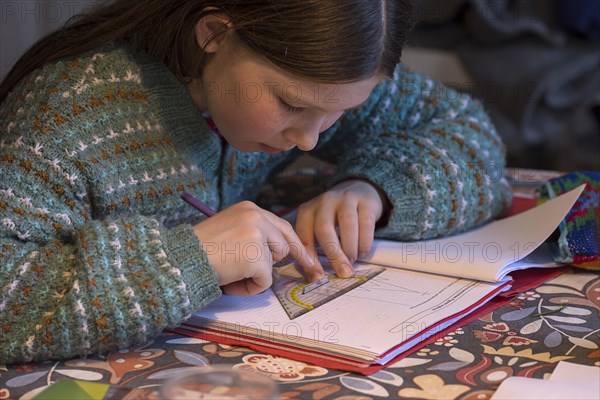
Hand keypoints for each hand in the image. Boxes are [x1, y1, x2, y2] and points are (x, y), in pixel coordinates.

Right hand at [193, 201, 317, 295]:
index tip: (308, 259)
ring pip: (273, 265)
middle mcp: (257, 217)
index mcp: (250, 209)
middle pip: (284, 246)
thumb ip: (253, 234)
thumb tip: (278, 252)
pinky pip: (265, 281)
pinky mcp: (257, 258)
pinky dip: (249, 288)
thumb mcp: (230, 228)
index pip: (282, 226)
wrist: (182, 258)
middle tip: (288, 273)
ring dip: (256, 275)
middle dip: (279, 262)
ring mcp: (258, 236)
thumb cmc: (201, 249)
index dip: (295, 244)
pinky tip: (231, 281)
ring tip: (232, 273)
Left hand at [295, 179, 385, 277]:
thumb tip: (314, 277)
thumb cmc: (333, 218)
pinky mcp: (365, 201)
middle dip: (333, 255)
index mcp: (307, 211)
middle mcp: (324, 202)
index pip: (304, 235)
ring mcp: (345, 199)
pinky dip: (364, 242)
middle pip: (324, 229)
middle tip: (342, 273)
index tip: (317, 277)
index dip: (310, 258)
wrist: (356, 191)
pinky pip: (365, 223)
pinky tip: (362, 252)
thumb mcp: (318, 226)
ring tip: (352, 262)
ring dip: (350, 248)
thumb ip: (314, 247)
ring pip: (347, 224)